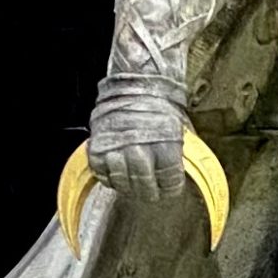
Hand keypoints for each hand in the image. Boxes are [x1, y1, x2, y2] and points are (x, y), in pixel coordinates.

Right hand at [87, 74, 187, 198]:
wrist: (135, 85)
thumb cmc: (160, 110)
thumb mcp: (179, 130)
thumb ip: (176, 157)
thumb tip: (174, 182)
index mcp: (166, 144)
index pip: (170, 183)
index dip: (170, 189)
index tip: (167, 188)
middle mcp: (140, 147)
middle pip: (144, 186)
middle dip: (148, 192)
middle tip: (149, 191)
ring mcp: (116, 148)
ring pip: (122, 183)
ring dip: (128, 186)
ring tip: (133, 182)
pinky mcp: (97, 149)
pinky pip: (102, 176)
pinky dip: (110, 179)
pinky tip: (117, 173)